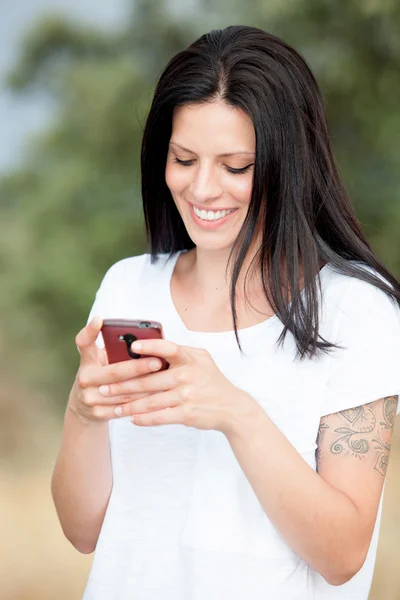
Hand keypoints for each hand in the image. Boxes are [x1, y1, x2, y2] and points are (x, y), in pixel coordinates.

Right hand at [70, 316, 161, 424]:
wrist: (84, 406)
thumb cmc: (101, 373)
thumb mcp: (101, 358)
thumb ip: (114, 348)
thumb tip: (142, 337)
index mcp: (86, 360)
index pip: (84, 342)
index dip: (90, 330)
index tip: (100, 319)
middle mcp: (84, 378)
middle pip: (114, 372)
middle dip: (138, 367)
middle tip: (158, 362)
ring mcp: (89, 398)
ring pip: (123, 392)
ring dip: (146, 386)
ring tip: (164, 379)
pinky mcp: (97, 413)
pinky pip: (124, 408)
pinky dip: (142, 402)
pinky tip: (157, 395)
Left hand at [96, 337, 255, 434]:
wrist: (232, 407)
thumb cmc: (211, 380)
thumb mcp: (201, 359)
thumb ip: (179, 352)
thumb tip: (151, 346)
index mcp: (190, 358)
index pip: (168, 348)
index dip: (149, 347)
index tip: (131, 347)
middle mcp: (188, 375)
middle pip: (150, 380)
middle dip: (123, 385)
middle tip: (103, 388)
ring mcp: (187, 396)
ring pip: (151, 401)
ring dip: (129, 405)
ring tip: (114, 407)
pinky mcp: (187, 414)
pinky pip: (160, 416)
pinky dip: (144, 419)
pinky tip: (132, 419)